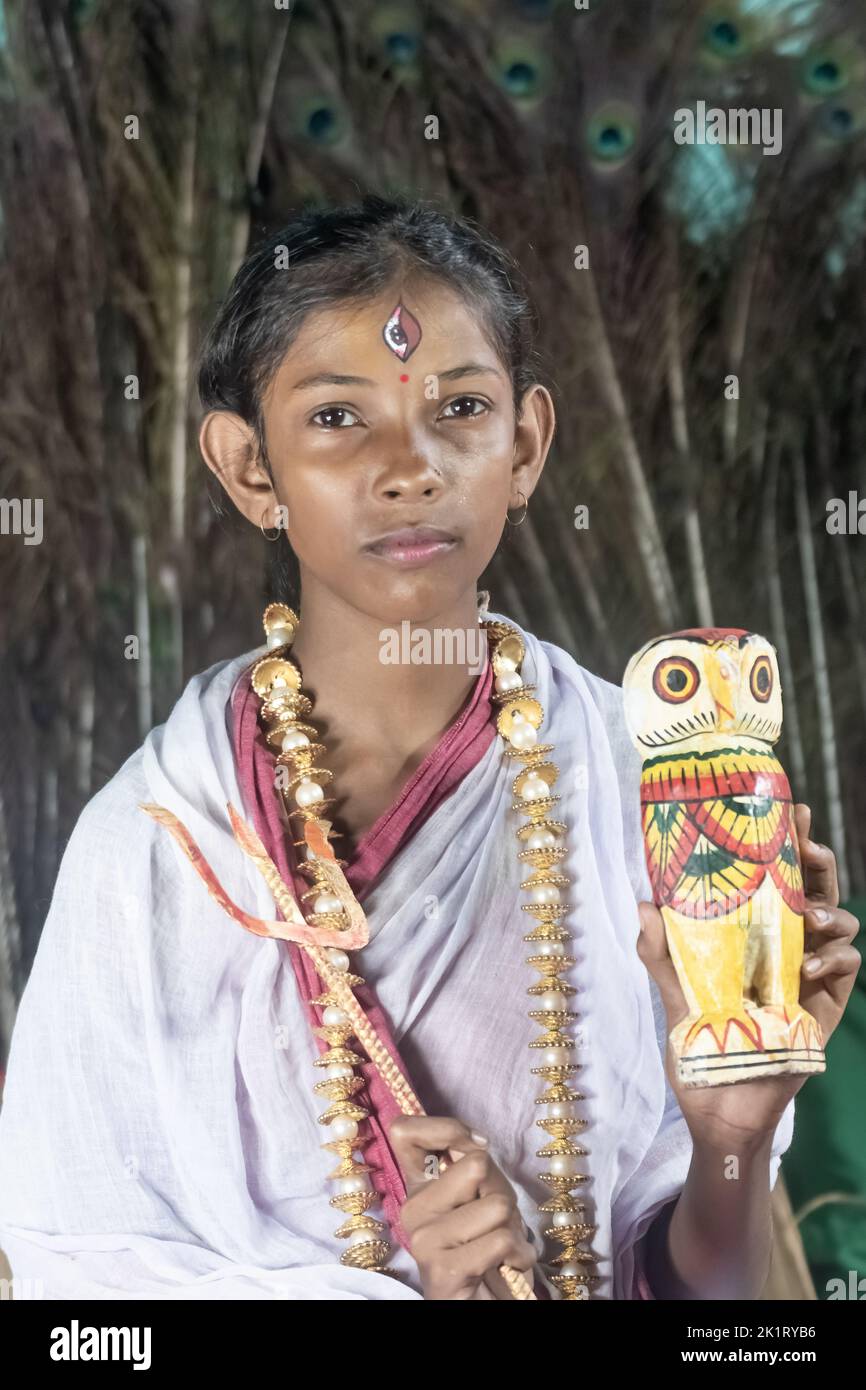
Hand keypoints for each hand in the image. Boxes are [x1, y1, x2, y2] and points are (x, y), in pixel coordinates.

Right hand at [387, 1114, 536, 1299]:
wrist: (487, 1300)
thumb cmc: (488, 1243)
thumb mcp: (485, 1194)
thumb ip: (476, 1165)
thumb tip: (475, 1145)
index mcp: (417, 1186)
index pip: (404, 1131)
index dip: (448, 1129)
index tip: (475, 1148)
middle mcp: (412, 1209)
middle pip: (475, 1164)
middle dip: (500, 1190)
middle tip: (496, 1218)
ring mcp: (423, 1240)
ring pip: (496, 1205)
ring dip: (512, 1226)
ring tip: (501, 1244)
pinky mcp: (443, 1271)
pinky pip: (500, 1240)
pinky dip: (518, 1253)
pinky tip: (507, 1265)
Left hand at [636, 803, 860, 1152]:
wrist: (717, 1108)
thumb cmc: (697, 1047)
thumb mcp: (673, 993)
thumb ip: (660, 951)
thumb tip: (642, 901)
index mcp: (752, 934)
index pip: (773, 878)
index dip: (784, 843)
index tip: (786, 809)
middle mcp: (786, 945)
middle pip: (814, 889)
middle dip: (818, 858)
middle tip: (808, 842)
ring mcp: (811, 974)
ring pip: (840, 923)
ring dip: (829, 910)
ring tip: (808, 916)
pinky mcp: (828, 1006)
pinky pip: (846, 968)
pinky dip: (834, 960)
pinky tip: (808, 968)